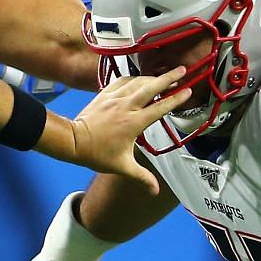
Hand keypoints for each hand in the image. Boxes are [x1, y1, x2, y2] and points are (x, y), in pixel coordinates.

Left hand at [69, 69, 190, 189]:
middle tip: (182, 70)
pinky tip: (138, 79)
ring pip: (137, 81)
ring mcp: (114, 98)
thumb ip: (141, 177)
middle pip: (151, 87)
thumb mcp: (122, 167)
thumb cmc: (97, 154)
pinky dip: (133, 78)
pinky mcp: (104, 94)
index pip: (160, 107)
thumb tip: (155, 191)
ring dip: (151, 77)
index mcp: (134, 123)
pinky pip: (122, 81)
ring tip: (163, 76)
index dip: (176, 99)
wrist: (73, 141)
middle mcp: (126, 106)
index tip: (188, 91)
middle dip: (167, 78)